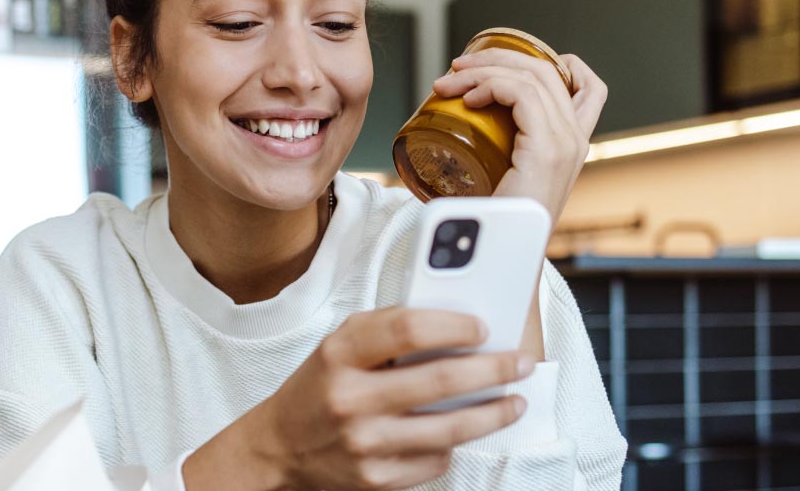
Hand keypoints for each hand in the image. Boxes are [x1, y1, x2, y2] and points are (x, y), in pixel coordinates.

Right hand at [184, 307, 535, 490]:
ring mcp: (364, 443)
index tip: (483, 327)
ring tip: (514, 402)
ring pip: (450, 428)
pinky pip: (436, 460)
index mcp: (339, 354)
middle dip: (493, 370)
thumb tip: (456, 323)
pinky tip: (460, 430)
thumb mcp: (340, 346)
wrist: (280, 446)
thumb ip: (388, 330)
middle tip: (519, 364)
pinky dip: (454, 444)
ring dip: (493, 414)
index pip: (407, 330)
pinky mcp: (376, 478)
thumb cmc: (320, 386)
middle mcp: (349, 398)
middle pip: (440, 381)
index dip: (454, 326)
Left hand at [431, 49, 608, 223]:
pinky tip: (466, 100)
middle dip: (498, 57)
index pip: (590, 89)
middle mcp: (576, 139)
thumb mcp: (508, 176)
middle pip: (548, 70)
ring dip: (483, 69)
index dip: (561, 64)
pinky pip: (520, 92)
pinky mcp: (546, 149)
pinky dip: (489, 85)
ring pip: (530, 75)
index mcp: (573, 144)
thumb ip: (503, 153)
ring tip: (449, 83)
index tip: (512, 63)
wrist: (505, 257)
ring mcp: (565, 143)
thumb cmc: (499, 221)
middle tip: (458, 66)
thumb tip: (458, 130)